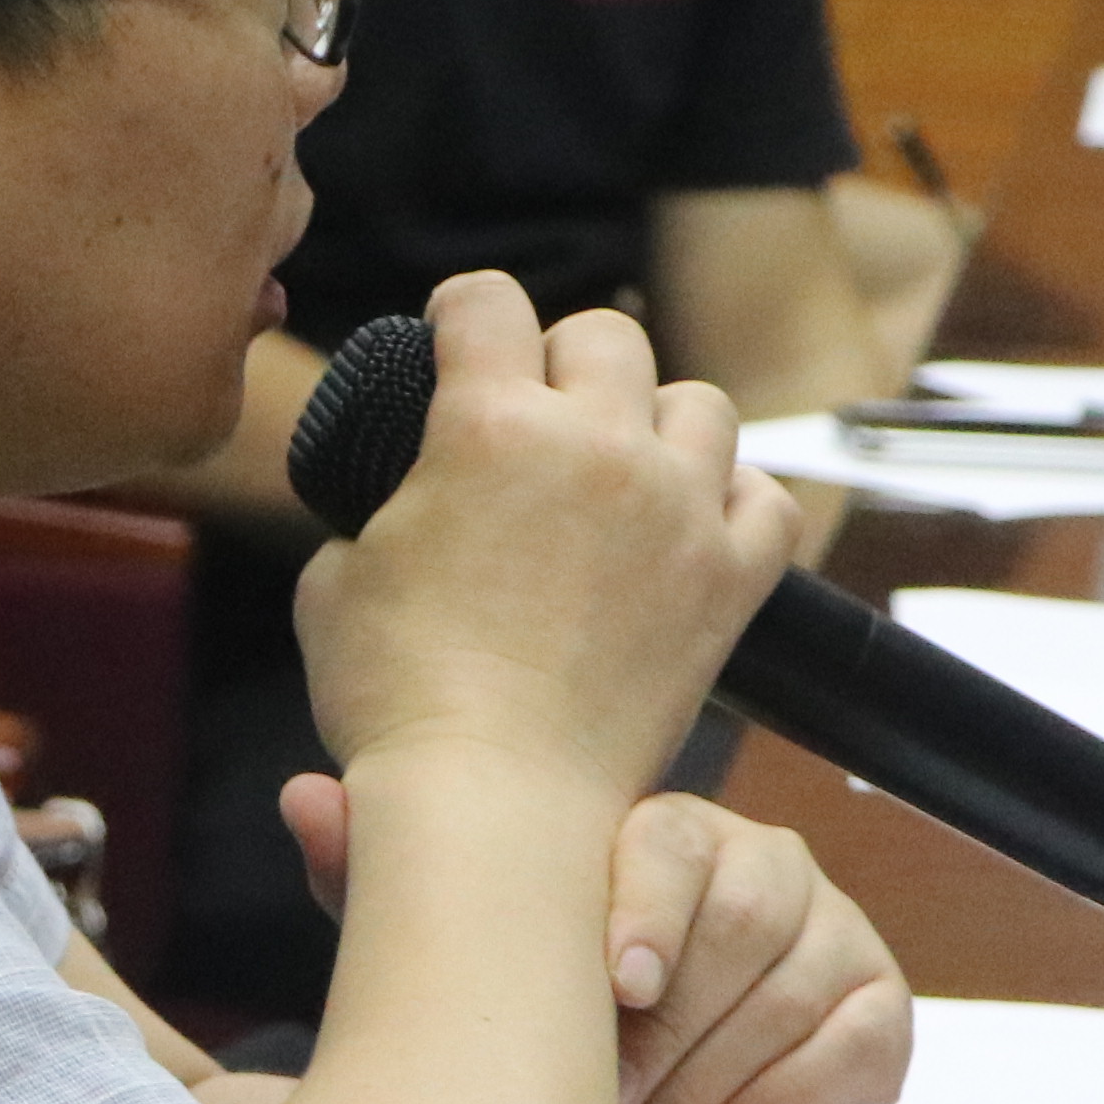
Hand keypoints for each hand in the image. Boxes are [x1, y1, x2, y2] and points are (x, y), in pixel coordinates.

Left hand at [276, 780, 909, 1103]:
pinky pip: (857, 1041)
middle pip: (747, 910)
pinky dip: (786, 1094)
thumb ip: (380, 881)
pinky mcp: (878, 1023)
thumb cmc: (533, 1050)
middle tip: (602, 1098)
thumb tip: (302, 799)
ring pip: (797, 980)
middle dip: (671, 1024)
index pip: (674, 841)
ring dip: (711, 1071)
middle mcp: (760, 869)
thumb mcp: (446, 969)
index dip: (647, 910)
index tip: (615, 985)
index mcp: (661, 838)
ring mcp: (829, 940)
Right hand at [286, 274, 791, 804]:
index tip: (458, 330)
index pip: (487, 301)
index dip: (462, 308)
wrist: (492, 803)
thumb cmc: (398, 701)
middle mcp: (597, 447)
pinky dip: (737, 500)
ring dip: (658, 420)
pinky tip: (698, 521)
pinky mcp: (726, 582)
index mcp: (489, 426)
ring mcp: (676, 511)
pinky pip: (767, 501)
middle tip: (537, 409)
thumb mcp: (335, 578)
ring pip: (700, 403)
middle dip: (562, 359)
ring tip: (625, 465)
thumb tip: (401, 508)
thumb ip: (374, 513)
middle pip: (604, 336)